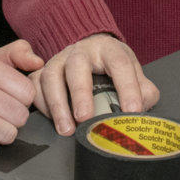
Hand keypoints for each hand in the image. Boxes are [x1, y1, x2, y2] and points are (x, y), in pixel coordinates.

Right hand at [32, 34, 159, 135]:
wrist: (88, 50)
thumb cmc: (110, 66)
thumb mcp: (132, 72)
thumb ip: (143, 91)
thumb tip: (141, 114)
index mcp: (108, 49)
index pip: (120, 64)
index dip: (127, 87)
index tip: (132, 111)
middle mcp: (80, 51)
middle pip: (77, 66)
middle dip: (80, 93)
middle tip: (85, 118)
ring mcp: (58, 60)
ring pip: (51, 76)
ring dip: (57, 104)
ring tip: (67, 130)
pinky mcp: (41, 72)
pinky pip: (36, 86)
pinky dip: (42, 105)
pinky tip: (53, 121)